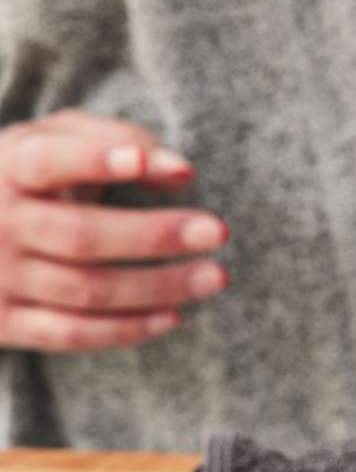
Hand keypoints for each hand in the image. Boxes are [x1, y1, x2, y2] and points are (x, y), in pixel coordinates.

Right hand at [0, 110, 229, 351]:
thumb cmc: (29, 178)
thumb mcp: (55, 140)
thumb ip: (117, 138)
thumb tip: (180, 169)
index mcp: (6, 168)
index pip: (47, 161)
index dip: (93, 160)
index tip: (141, 160)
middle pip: (82, 236)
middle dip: (155, 234)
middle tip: (218, 230)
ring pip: (88, 290)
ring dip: (160, 286)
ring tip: (215, 276)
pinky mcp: (4, 323)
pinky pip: (72, 334)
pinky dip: (128, 329)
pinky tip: (173, 316)